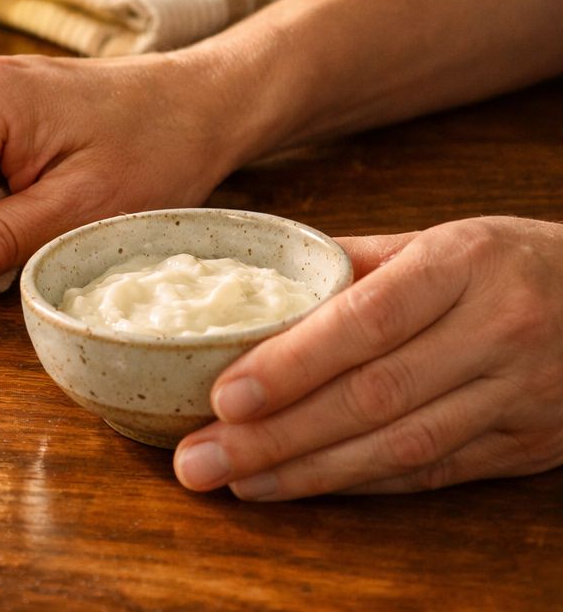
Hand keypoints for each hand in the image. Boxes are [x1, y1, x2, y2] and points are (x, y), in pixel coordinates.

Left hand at [174, 216, 562, 498]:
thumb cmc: (506, 261)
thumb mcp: (438, 239)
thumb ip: (351, 263)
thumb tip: (252, 282)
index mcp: (462, 264)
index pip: (365, 322)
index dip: (292, 365)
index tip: (224, 398)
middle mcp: (497, 330)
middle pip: (373, 396)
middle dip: (276, 437)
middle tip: (199, 460)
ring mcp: (520, 395)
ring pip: (402, 446)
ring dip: (308, 472)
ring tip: (235, 481)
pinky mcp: (529, 445)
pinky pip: (433, 473)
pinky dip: (361, 484)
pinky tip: (301, 487)